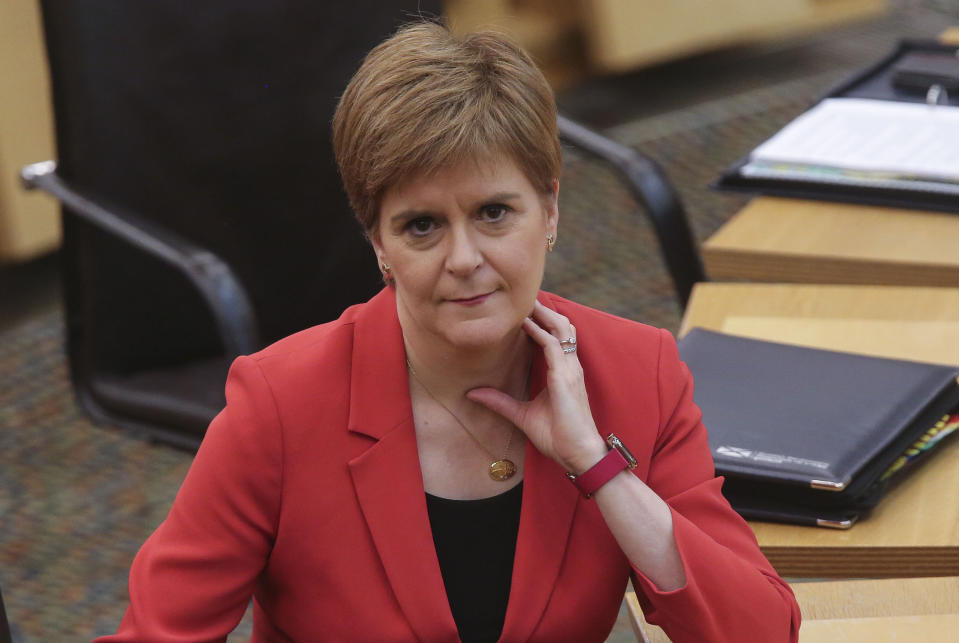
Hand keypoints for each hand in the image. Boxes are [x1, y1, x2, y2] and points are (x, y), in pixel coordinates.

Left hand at [467, 300, 607, 472]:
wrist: (577, 453)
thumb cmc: (557, 435)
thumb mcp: (521, 415)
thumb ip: (499, 402)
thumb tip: (472, 394)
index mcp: (562, 371)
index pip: (554, 337)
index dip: (541, 320)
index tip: (523, 307)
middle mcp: (569, 366)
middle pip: (561, 326)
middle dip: (544, 309)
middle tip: (523, 294)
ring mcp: (570, 369)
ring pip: (561, 329)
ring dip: (544, 313)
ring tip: (526, 299)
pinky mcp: (566, 377)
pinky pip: (554, 346)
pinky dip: (540, 332)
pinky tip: (525, 323)